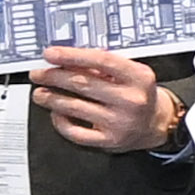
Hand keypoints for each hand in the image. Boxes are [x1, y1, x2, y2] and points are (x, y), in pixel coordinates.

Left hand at [28, 44, 172, 156]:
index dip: (71, 56)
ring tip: (40, 93)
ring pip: (75, 107)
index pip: (101, 61)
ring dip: (52, 98)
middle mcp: (130, 100)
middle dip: (54, 77)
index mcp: (138, 77)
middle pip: (83, 84)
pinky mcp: (109, 140)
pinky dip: (61, 121)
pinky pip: (77, 132)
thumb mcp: (130, 73)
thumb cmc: (139, 94)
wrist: (156, 124)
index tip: (51, 54)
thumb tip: (67, 60)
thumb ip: (103, 66)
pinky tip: (56, 113)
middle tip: (39, 74)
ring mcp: (119, 122)